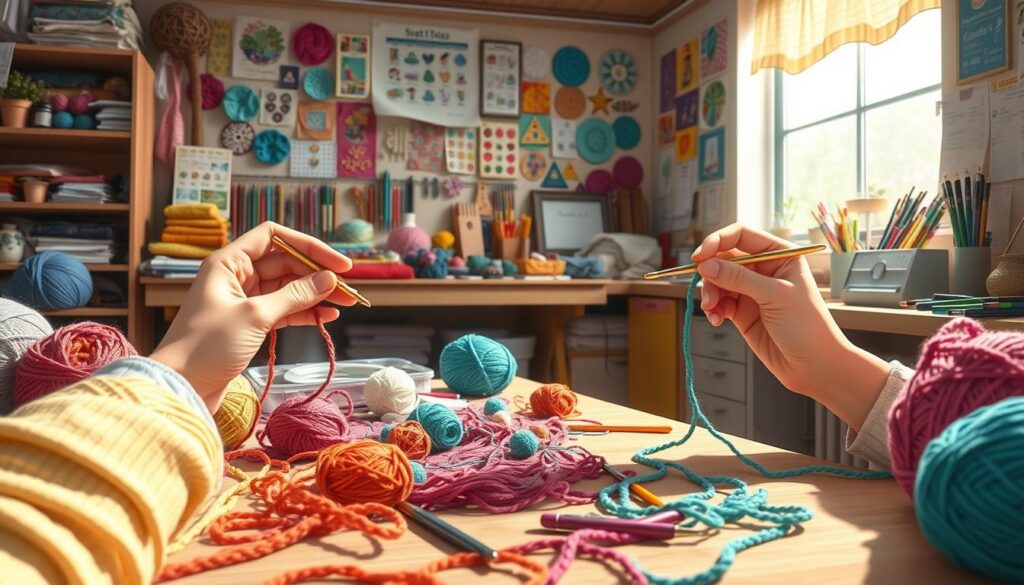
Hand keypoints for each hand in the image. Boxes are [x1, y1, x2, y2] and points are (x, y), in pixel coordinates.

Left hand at [150, 222, 353, 411]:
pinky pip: (283, 310)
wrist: (180, 386)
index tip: (339, 263)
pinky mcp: (249, 324)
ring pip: (288, 288)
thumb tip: (329, 279)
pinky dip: (304, 312)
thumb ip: (294, 295)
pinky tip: (327, 317)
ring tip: (345, 303)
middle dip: (318, 274)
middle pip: (286, 263)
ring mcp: (243, 300)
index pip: (274, 237)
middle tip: (348, 289)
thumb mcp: (255, 316)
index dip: (309, 246)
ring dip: (316, 295)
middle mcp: (236, 276)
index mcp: (229, 262)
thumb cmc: (207, 346)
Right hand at [692, 224, 888, 430]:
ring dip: (710, 293)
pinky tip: (717, 319)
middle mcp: (764, 269)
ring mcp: (751, 290)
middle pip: (724, 257)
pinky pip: (718, 301)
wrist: (814, 367)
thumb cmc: (808, 327)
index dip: (717, 241)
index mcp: (780, 255)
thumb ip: (739, 279)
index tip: (700, 257)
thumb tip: (706, 264)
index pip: (741, 236)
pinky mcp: (742, 311)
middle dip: (711, 272)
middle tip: (704, 289)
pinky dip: (712, 308)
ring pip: (717, 280)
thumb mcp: (775, 297)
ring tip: (712, 310)